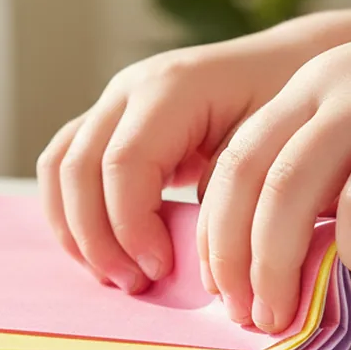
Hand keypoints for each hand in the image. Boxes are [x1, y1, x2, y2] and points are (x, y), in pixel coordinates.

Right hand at [37, 16, 350, 293]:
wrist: (291, 64)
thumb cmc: (290, 103)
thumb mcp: (274, 142)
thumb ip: (229, 190)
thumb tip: (194, 253)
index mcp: (173, 87)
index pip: (124, 163)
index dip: (130, 226)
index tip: (160, 270)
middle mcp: (131, 88)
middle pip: (78, 168)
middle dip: (97, 238)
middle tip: (135, 284)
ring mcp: (112, 102)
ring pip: (59, 167)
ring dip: (76, 229)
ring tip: (116, 275)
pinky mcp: (107, 122)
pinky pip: (64, 166)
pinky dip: (71, 213)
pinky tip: (103, 251)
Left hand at [199, 6, 350, 333]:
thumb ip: (330, 176)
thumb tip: (288, 250)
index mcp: (306, 89)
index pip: (231, 160)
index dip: (214, 226)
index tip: (220, 283)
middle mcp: (326, 86)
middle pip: (245, 173)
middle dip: (229, 250)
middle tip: (240, 310)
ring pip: (290, 187)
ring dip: (276, 259)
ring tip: (282, 309)